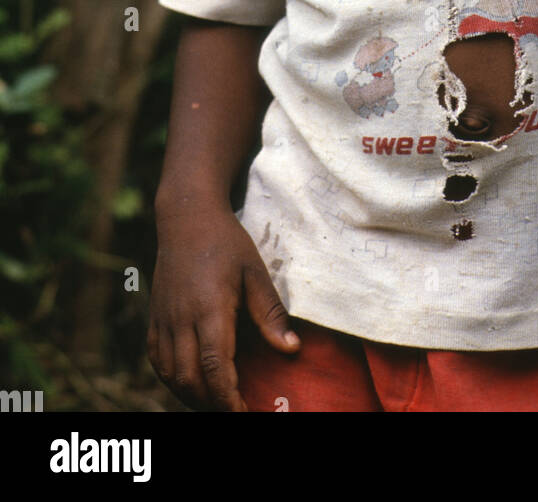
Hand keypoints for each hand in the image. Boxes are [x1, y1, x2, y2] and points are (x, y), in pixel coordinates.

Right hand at [148, 205, 299, 411]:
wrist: (186, 216)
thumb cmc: (226, 242)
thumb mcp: (255, 271)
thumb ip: (270, 313)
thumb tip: (291, 348)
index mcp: (210, 309)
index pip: (216, 367)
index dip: (228, 397)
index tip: (244, 412)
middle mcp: (182, 319)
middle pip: (191, 378)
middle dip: (212, 402)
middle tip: (235, 409)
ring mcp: (164, 318)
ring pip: (171, 374)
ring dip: (191, 395)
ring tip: (215, 401)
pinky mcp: (154, 316)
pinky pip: (157, 360)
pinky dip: (172, 379)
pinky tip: (190, 382)